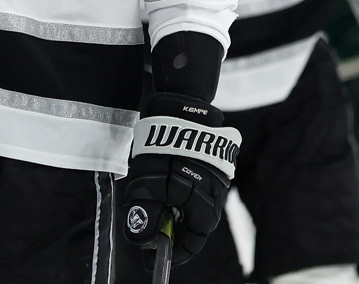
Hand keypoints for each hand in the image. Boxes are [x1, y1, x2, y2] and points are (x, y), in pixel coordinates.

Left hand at [122, 93, 240, 266]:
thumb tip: (142, 240)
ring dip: (173, 211)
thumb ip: (148, 211)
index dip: (173, 251)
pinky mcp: (210, 164)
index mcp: (205, 202)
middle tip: (146, 231)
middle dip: (171, 231)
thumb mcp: (150, 180)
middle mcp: (216, 193)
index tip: (152, 255)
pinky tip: (163, 186)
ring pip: (194, 207)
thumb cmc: (164, 142)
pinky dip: (178, 194)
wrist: (180, 104)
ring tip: (151, 207)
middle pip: (195, 226)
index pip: (194, 241)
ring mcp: (215, 177)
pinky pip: (194, 188)